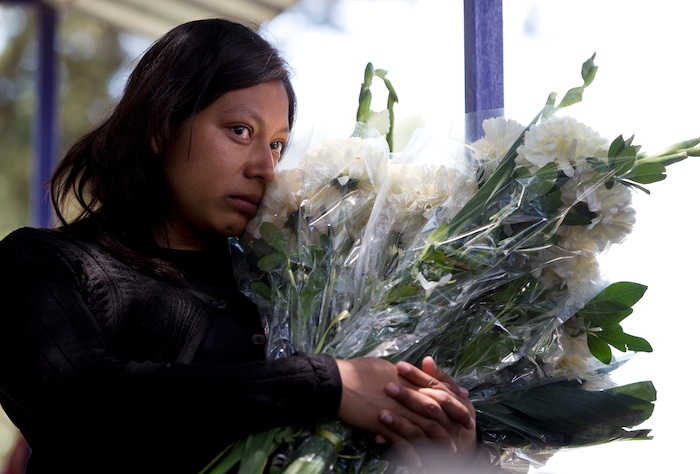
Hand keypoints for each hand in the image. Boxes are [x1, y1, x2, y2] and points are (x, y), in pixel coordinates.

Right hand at [335, 357, 462, 465]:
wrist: (334, 382)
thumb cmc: (353, 371)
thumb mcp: (380, 367)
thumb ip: (397, 374)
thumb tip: (403, 373)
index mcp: (406, 379)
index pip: (436, 387)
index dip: (452, 395)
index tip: (465, 400)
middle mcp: (405, 394)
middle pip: (436, 408)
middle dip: (453, 419)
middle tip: (467, 427)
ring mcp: (395, 409)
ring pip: (424, 427)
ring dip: (438, 440)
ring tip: (449, 450)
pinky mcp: (383, 423)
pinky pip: (402, 441)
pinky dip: (412, 453)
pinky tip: (419, 462)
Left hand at [379, 356, 477, 457]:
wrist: (462, 447)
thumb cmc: (453, 414)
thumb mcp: (450, 394)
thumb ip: (438, 378)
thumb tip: (427, 359)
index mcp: (454, 401)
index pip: (434, 385)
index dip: (417, 376)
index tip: (399, 366)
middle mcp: (447, 419)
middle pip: (428, 406)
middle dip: (409, 397)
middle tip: (388, 387)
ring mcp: (439, 437)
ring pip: (419, 429)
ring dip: (400, 422)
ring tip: (381, 414)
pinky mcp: (427, 451)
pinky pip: (410, 448)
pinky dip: (395, 442)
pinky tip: (379, 436)